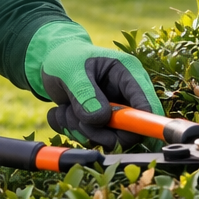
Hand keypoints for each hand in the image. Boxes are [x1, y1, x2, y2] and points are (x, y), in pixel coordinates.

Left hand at [26, 21, 163, 149]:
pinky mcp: (99, 124)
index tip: (117, 131)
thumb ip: (84, 93)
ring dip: (80, 130)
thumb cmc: (65, 58)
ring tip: (64, 109)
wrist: (50, 62)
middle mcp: (126, 96)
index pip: (148, 106)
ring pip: (108, 139)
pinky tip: (61, 112)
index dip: (140, 124)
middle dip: (101, 132)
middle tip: (78, 121)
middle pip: (130, 132)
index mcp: (129, 75)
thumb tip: (100, 119)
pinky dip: (71, 131)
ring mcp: (113, 112)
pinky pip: (89, 140)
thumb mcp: (70, 70)